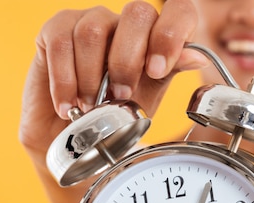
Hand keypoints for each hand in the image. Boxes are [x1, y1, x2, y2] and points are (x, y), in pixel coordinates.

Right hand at [18, 1, 207, 202]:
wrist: (73, 137)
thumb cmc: (114, 116)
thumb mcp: (148, 98)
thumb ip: (168, 73)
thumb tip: (198, 58)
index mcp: (156, 35)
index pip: (179, 10)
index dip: (172, 34)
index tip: (157, 69)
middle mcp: (126, 22)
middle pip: (136, 14)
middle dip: (128, 62)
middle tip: (120, 98)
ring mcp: (90, 20)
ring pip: (93, 31)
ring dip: (92, 78)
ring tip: (90, 107)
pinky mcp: (56, 29)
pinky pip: (61, 43)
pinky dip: (65, 80)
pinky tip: (68, 104)